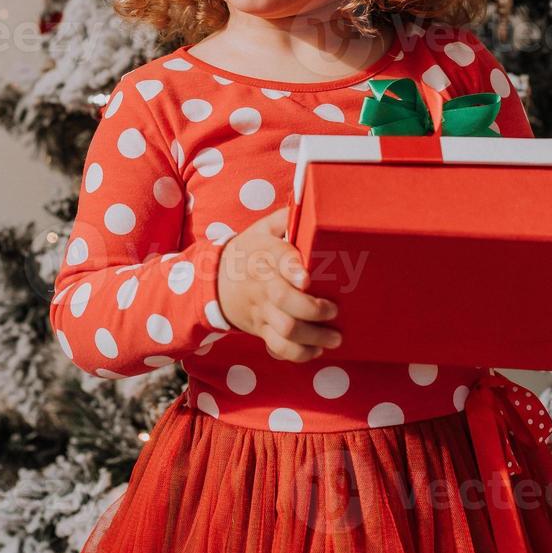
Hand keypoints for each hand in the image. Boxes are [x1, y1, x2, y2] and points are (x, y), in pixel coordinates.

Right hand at [216, 207, 342, 362]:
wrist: (216, 279)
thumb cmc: (251, 250)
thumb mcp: (262, 228)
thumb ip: (286, 216)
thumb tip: (312, 198)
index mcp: (264, 254)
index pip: (278, 259)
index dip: (292, 268)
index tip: (307, 278)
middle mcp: (262, 284)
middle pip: (284, 301)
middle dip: (313, 310)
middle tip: (334, 311)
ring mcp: (261, 310)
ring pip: (285, 330)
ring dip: (314, 337)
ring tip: (335, 337)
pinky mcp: (261, 329)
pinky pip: (278, 348)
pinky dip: (299, 354)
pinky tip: (316, 350)